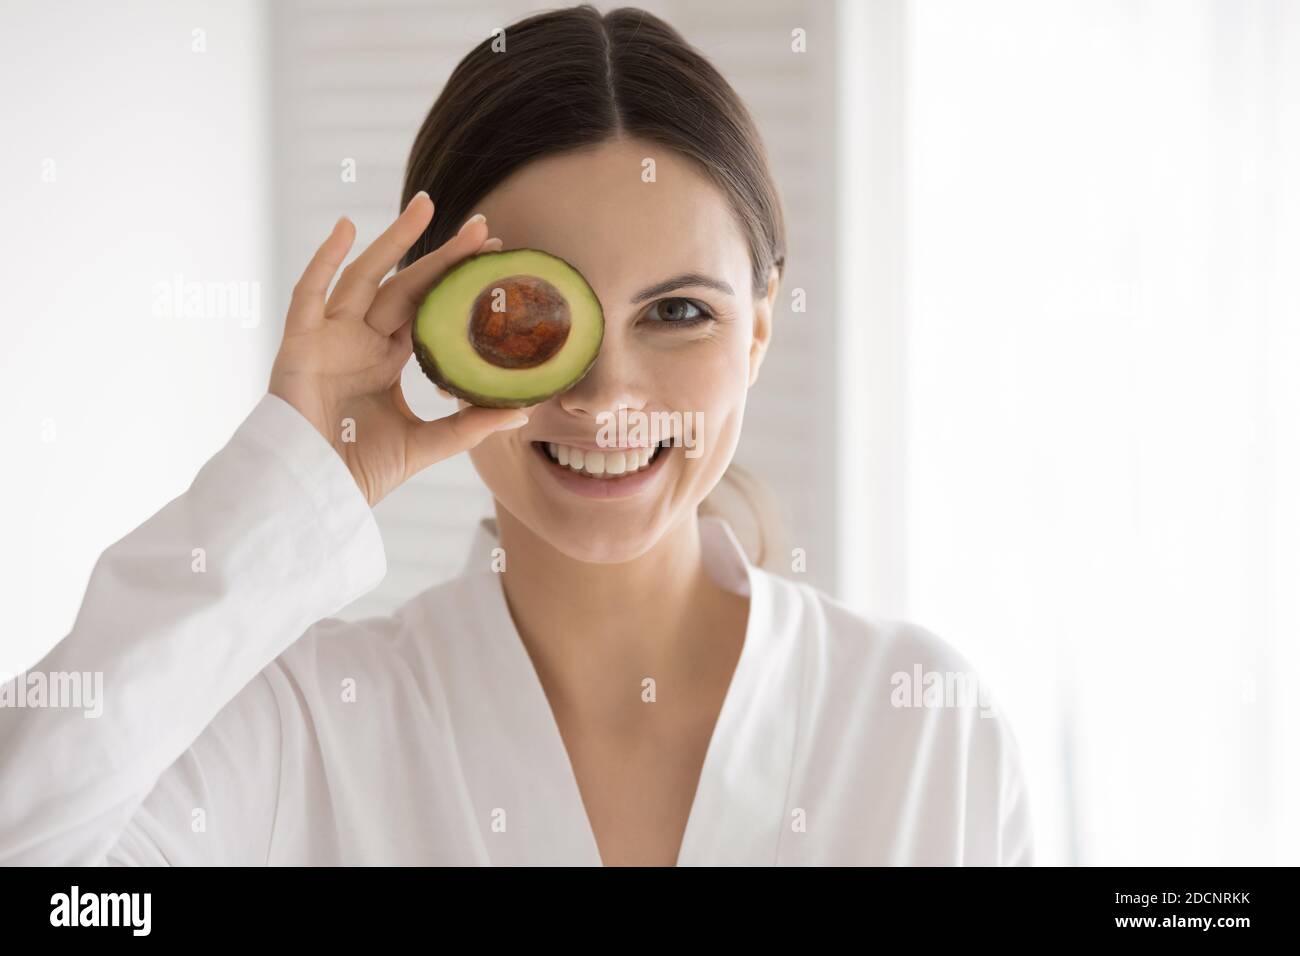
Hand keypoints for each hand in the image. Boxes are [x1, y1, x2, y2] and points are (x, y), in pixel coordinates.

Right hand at [268, 192, 529, 506]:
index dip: (457, 284)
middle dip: (442, 257)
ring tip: (427, 206)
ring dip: (394, 240)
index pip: (428, 310)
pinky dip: (324, 259)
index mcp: (386, 360)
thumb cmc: (360, 471)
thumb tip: (521, 411)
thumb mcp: (426, 443)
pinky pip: (309, 294)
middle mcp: (359, 341)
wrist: (313, 494)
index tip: (493, 260)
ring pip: (365, 277)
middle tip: (481, 226)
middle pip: (406, 286)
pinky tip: (346, 227)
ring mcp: (329, 338)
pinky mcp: (299, 344)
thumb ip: (469, 426)